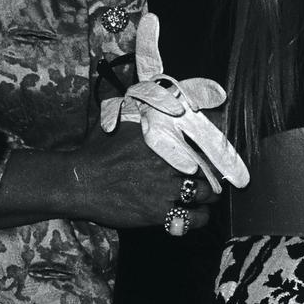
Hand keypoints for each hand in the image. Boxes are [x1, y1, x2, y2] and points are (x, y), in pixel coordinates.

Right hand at [0, 126, 221, 232]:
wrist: (79, 181)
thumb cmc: (98, 151)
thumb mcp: (120, 119)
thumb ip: (141, 104)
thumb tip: (151, 85)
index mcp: (162, 136)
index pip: (205, 133)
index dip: (220, 137)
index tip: (224, 143)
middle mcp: (167, 161)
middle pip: (209, 166)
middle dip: (215, 171)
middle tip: (215, 174)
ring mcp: (164, 188)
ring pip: (205, 193)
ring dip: (210, 194)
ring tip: (209, 194)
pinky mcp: (158, 212)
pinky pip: (192, 217)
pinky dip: (199, 216)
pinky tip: (197, 213)